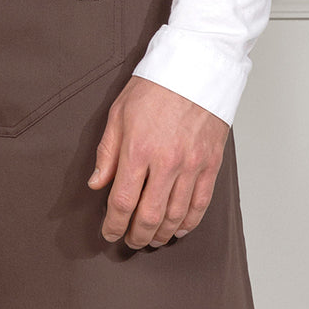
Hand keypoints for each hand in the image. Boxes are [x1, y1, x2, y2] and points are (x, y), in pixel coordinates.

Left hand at [87, 75, 229, 248]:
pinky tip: (178, 229)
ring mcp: (192, 165)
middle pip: (149, 216)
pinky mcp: (211, 165)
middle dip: (136, 235)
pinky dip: (188, 223)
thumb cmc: (155, 86)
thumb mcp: (119, 112)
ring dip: (160, 234)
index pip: (122, 202)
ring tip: (150, 238)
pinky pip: (200, 205)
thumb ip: (107, 152)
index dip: (113, 224)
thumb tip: (97, 184)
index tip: (108, 231)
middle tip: (128, 240)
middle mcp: (166, 162)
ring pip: (176, 216)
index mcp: (138, 149)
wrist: (196, 68)